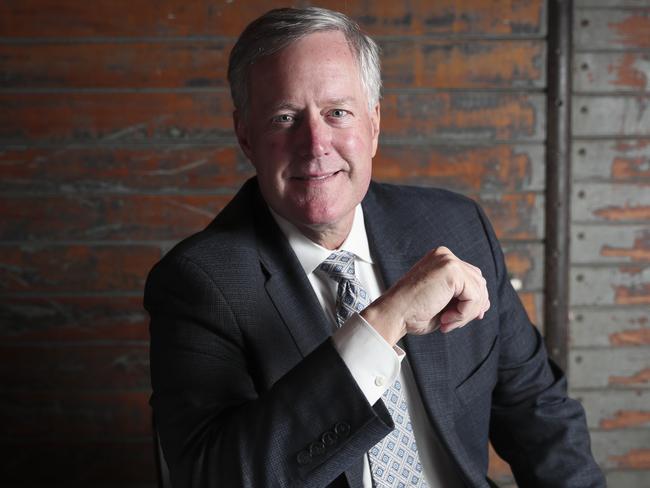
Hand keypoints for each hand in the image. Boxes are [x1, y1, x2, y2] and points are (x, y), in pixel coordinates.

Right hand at [361, 247, 489, 345]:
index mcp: (440, 259)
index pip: (471, 277)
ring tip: (446, 321)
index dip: (474, 300)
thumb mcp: (442, 300)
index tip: (464, 317)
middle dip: (473, 306)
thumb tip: (485, 303)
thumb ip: (461, 296)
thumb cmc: (412, 311)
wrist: (394, 314)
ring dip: (466, 313)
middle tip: (452, 322)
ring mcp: (448, 261)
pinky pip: (474, 297)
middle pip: (478, 282)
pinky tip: (445, 318)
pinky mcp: (452, 271)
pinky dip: (464, 314)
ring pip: (478, 291)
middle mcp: (445, 255)